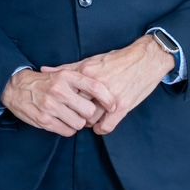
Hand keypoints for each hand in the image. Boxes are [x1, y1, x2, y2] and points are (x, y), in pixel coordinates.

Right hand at [1, 67, 113, 135]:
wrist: (15, 87)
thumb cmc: (43, 82)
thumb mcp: (61, 74)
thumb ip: (81, 79)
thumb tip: (105, 89)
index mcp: (66, 76)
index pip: (95, 87)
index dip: (108, 99)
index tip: (113, 105)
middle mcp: (59, 90)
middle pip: (89, 110)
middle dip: (89, 114)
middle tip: (85, 112)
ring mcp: (51, 106)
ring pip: (79, 123)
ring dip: (78, 122)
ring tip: (71, 115)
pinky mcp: (44, 120)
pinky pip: (68, 131)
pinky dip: (68, 128)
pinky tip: (63, 121)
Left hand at [60, 35, 176, 134]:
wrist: (145, 60)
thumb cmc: (116, 60)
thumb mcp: (90, 61)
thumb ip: (66, 68)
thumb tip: (44, 70)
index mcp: (86, 72)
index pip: (66, 92)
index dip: (63, 100)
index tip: (62, 104)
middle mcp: (96, 85)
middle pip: (76, 107)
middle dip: (74, 113)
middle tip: (74, 115)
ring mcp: (111, 97)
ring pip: (90, 118)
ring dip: (88, 122)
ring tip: (87, 120)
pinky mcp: (124, 106)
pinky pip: (107, 125)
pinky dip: (101, 129)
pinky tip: (100, 127)